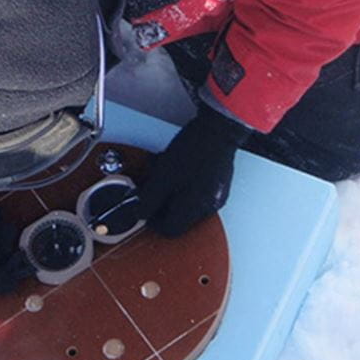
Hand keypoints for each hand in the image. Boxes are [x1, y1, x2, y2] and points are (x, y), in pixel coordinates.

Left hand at [135, 105, 251, 237]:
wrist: (219, 129)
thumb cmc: (193, 150)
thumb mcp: (161, 177)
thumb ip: (149, 200)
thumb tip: (140, 213)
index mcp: (194, 209)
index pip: (170, 230)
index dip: (153, 221)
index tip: (145, 207)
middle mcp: (208, 207)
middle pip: (178, 217)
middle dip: (162, 202)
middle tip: (153, 184)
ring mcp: (216, 195)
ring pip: (186, 203)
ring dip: (171, 191)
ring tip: (164, 169)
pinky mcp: (219, 183)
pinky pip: (197, 191)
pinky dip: (184, 183)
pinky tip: (178, 166)